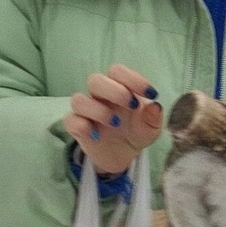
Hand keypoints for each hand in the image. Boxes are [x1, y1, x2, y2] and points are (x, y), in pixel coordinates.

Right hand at [63, 62, 163, 177]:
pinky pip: (70, 121)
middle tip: (132, 105)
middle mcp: (99, 96)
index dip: (132, 78)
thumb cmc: (137, 132)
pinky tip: (97, 136)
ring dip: (98, 110)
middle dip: (114, 91)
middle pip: (95, 80)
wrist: (124, 155)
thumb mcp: (151, 127)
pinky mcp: (76, 128)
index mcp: (118, 87)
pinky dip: (83, 127)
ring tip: (116, 123)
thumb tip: (155, 106)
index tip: (151, 94)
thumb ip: (154, 116)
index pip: (117, 71)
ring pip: (78, 99)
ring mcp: (86, 111)